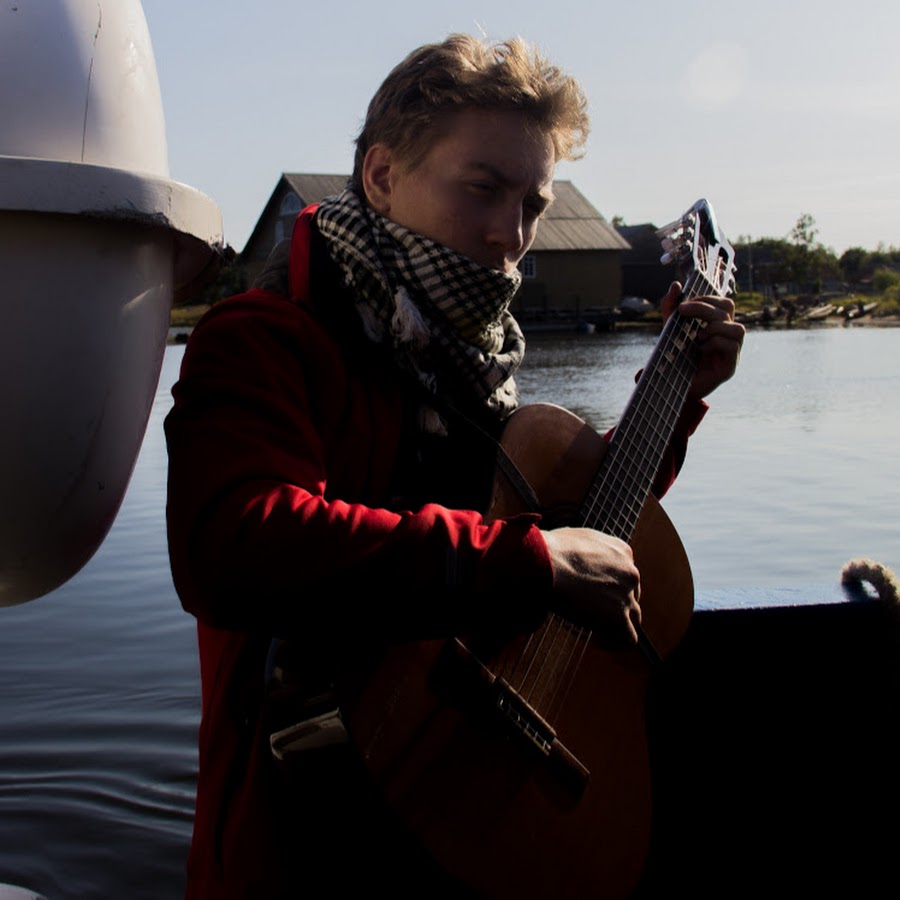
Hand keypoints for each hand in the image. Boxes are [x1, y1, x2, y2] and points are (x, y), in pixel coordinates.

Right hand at [542, 527, 640, 648]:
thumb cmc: (548, 550)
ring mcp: (626, 595)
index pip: (625, 575)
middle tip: (587, 610)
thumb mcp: (575, 539)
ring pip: (633, 617)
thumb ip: (586, 551)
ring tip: (590, 627)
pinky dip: (614, 643)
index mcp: (622, 552)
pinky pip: (628, 639)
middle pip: (631, 595)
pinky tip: (595, 640)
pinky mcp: (617, 617)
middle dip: (612, 604)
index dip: (608, 586)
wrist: (544, 562)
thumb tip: (574, 560)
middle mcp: (630, 572)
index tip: (589, 593)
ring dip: (614, 623)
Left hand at [661, 282, 744, 400]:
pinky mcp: (729, 367)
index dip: (707, 298)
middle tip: (683, 311)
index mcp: (719, 325)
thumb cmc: (676, 357)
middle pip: (729, 310)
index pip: (724, 302)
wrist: (672, 387)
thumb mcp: (671, 329)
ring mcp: (732, 352)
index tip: (684, 304)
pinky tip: (700, 349)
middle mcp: (729, 336)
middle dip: (704, 307)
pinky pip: (731, 347)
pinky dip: (714, 343)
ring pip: (738, 328)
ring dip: (715, 327)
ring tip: (697, 336)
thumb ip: (671, 308)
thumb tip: (675, 285)